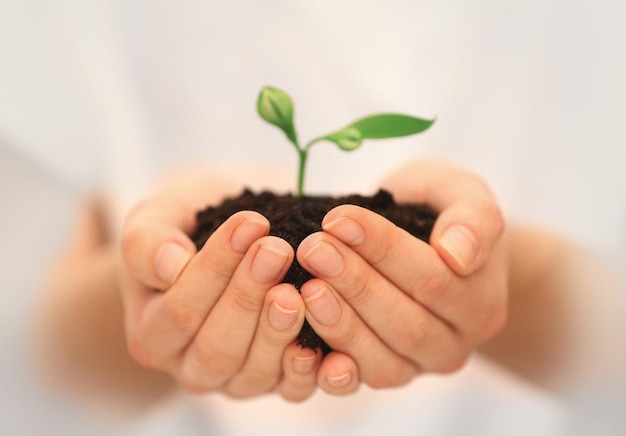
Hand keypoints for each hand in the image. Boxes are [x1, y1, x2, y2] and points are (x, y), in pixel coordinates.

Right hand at [119, 172, 319, 400]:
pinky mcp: (273, 383)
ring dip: (279, 329)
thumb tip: (171, 266)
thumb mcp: (154, 222)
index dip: (215, 268)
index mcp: (152, 333)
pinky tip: (327, 340)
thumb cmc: (184, 232)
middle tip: (277, 250)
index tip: (250, 223)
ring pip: (254, 372)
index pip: (179, 310)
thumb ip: (149, 244)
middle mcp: (189, 367)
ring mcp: (233, 380)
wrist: (214, 245)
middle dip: (249, 296)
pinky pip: (291, 389)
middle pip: (217, 348)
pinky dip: (311, 370)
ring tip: (299, 286)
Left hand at [295, 159, 507, 391]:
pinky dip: (330, 369)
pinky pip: (360, 381)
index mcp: (481, 299)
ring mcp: (421, 365)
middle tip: (312, 249)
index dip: (382, 249)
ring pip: (383, 361)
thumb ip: (473, 219)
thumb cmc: (439, 210)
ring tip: (304, 287)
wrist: (426, 238)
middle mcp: (456, 342)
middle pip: (406, 323)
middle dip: (354, 284)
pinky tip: (300, 342)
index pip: (431, 278)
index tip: (337, 219)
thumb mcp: (464, 194)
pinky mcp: (388, 375)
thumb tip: (458, 255)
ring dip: (339, 325)